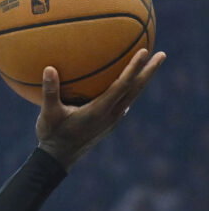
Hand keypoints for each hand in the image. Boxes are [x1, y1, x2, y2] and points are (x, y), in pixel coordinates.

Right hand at [36, 48, 165, 168]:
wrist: (58, 158)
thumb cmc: (52, 135)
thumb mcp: (48, 114)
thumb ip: (50, 91)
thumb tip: (49, 68)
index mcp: (100, 110)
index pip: (122, 86)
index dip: (134, 68)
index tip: (144, 52)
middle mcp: (111, 114)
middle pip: (136, 89)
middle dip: (150, 71)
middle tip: (162, 54)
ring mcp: (112, 120)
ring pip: (133, 96)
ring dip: (143, 80)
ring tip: (151, 66)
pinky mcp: (109, 123)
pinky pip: (124, 101)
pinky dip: (130, 89)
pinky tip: (128, 84)